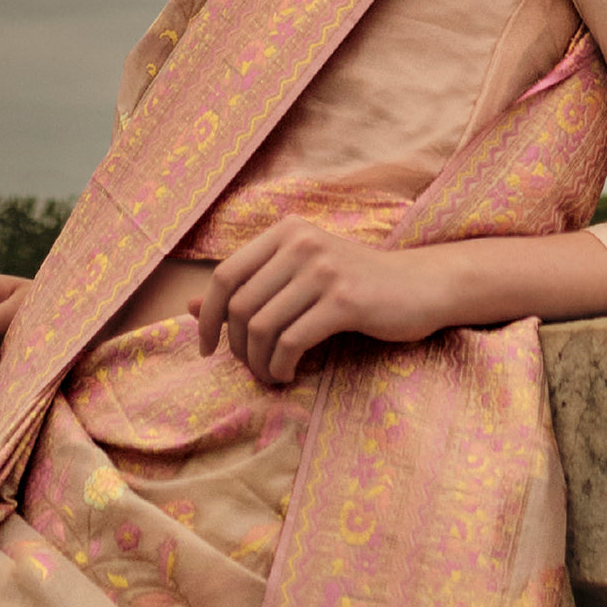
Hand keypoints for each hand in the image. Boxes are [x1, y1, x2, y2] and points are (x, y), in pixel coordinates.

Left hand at [191, 216, 449, 385]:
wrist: (421, 286)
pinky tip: (289, 374)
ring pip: (261, 326)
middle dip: (237, 348)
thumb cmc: (356, 284)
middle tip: (251, 368)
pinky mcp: (345, 300)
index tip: (207, 348)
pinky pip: (292, 341)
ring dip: (258, 362)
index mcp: (286, 232)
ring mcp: (324, 270)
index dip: (207, 316)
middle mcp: (302, 243)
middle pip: (240, 305)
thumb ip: (249, 286)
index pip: (224, 275)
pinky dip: (281, 365)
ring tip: (270, 375)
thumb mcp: (299, 276)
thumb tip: (186, 307)